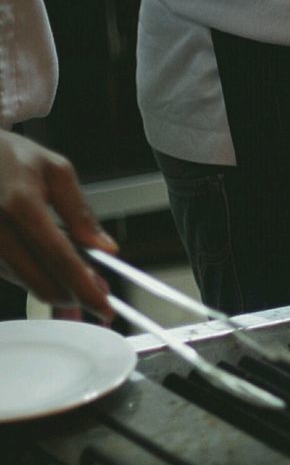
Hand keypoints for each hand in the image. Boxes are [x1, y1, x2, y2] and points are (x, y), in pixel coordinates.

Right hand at [0, 129, 115, 315]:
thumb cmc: (11, 157)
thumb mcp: (56, 171)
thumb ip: (81, 212)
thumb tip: (105, 247)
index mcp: (20, 204)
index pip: (59, 258)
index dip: (84, 288)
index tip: (105, 307)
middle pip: (39, 280)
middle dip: (73, 295)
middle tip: (97, 294)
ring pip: (24, 282)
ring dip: (54, 286)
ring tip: (79, 276)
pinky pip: (9, 273)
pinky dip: (34, 275)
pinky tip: (49, 265)